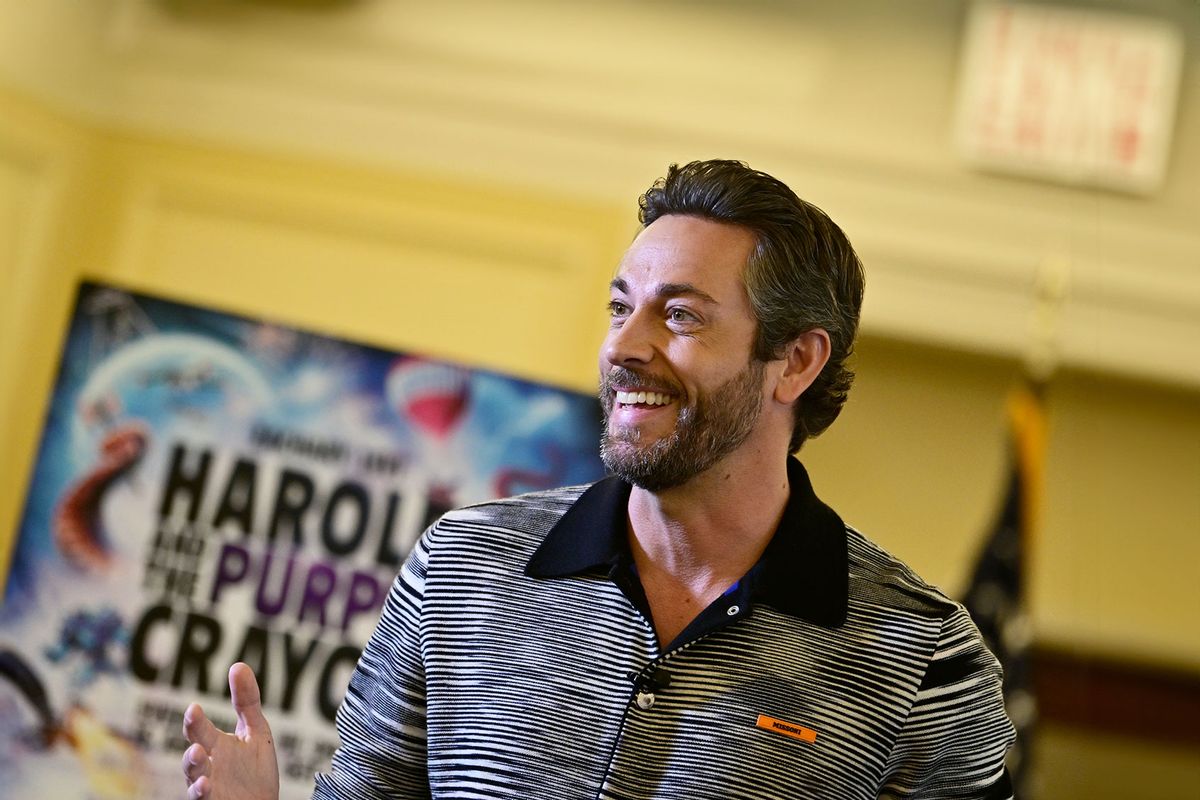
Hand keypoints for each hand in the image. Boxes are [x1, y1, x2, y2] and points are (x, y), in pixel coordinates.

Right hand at [182, 663, 280, 799]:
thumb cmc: (255, 770)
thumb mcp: (256, 731)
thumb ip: (246, 701)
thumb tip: (238, 665)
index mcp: (215, 745)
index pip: (199, 729)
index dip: (195, 719)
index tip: (194, 707)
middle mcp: (207, 765)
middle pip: (193, 749)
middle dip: (192, 735)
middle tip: (192, 718)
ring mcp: (208, 786)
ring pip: (193, 775)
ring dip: (192, 764)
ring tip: (196, 751)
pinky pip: (202, 798)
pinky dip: (200, 792)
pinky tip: (205, 784)